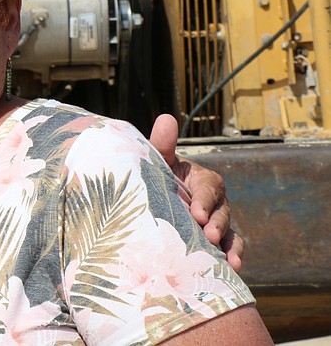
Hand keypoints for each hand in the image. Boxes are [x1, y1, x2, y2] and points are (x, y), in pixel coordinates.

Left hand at [149, 113, 243, 269]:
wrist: (150, 200)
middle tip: (209, 234)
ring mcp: (217, 221)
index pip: (208, 188)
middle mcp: (214, 201)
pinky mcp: (217, 240)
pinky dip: (234, 256)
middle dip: (216, 223)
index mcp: (203, 179)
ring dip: (230, 244)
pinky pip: (231, 247)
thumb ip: (163, 144)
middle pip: (221, 211)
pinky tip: (233, 267)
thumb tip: (167, 118)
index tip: (197, 213)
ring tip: (228, 258)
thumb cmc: (157, 176)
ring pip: (229, 231)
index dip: (204, 200)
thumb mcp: (159, 162)